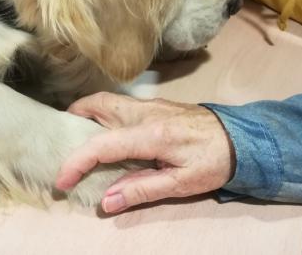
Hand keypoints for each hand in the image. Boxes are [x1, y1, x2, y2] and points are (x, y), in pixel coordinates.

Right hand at [56, 93, 235, 213]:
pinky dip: (103, 111)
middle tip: (64, 140)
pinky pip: (120, 103)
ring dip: (88, 111)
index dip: (77, 162)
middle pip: (99, 103)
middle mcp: (145, 112)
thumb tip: (107, 202)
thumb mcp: (182, 183)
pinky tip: (107, 129)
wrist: (239, 136)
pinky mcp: (155, 103)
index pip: (102, 145)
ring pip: (108, 99)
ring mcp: (150, 103)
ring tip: (79, 133)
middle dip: (74, 117)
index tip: (62, 181)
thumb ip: (142, 189)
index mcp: (152, 135)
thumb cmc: (213, 161)